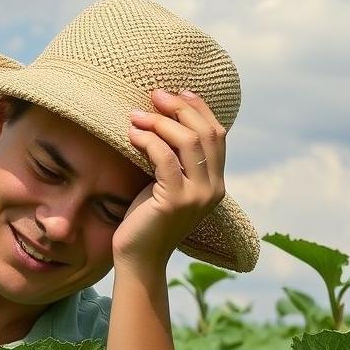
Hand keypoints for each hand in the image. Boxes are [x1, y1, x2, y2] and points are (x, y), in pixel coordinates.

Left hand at [112, 88, 226, 270]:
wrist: (138, 258)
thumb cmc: (145, 219)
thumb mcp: (164, 184)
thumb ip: (174, 160)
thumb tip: (163, 119)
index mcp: (215, 182)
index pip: (216, 134)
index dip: (199, 109)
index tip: (177, 91)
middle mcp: (213, 188)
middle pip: (206, 133)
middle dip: (180, 108)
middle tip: (155, 94)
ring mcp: (197, 196)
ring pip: (188, 142)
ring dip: (161, 122)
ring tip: (136, 115)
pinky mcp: (175, 201)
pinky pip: (165, 159)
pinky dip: (148, 141)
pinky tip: (132, 134)